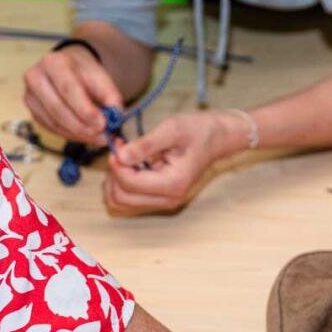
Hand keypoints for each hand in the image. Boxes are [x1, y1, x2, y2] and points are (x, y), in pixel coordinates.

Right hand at [22, 45, 123, 144]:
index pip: (68, 89)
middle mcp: (35, 78)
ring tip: (98, 138)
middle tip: (102, 136)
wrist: (67, 68)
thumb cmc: (84, 73)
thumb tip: (116, 117)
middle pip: (57, 108)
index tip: (102, 124)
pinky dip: (70, 135)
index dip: (84, 109)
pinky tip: (85, 136)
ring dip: (78, 134)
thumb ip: (111, 95)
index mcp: (53, 63)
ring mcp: (30, 96)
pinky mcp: (32, 111)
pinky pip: (51, 128)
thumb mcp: (101, 77)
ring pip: (53, 122)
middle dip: (82, 126)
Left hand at [102, 110, 248, 214]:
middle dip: (113, 174)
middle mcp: (168, 199)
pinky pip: (130, 198)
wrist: (218, 138)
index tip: (118, 144)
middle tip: (119, 150)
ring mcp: (164, 202)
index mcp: (172, 184)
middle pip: (121, 199)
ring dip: (115, 181)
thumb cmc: (198, 130)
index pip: (129, 184)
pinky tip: (130, 164)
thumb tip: (119, 156)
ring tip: (124, 157)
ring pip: (122, 202)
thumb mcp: (172, 129)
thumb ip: (145, 144)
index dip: (116, 165)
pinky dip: (122, 183)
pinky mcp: (160, 198)